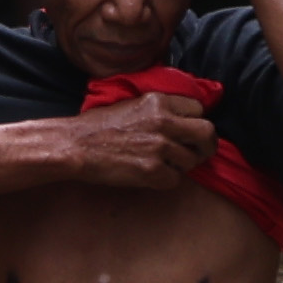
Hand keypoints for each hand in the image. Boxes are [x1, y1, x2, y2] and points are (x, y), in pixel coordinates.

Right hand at [59, 90, 211, 190]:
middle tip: (197, 153)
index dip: (194, 122)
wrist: (74, 146)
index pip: (199, 109)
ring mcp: (159, 147)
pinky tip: (149, 175)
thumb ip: (159, 108)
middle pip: (207, 133)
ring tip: (161, 165)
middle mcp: (164, 122)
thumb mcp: (132, 103)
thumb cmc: (97, 126)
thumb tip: (182, 119)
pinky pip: (175, 180)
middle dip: (206, 146)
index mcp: (160, 101)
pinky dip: (165, 181)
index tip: (187, 132)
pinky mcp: (152, 170)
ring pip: (192, 160)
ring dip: (180, 166)